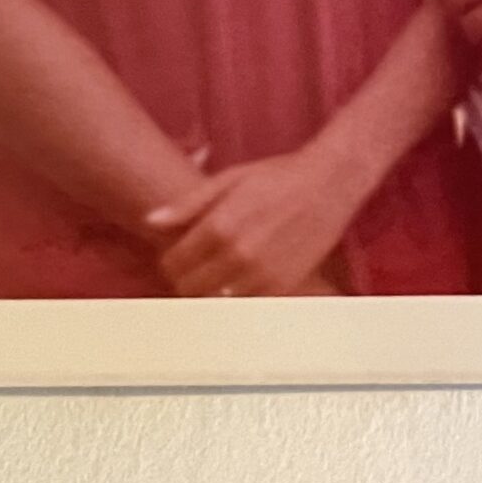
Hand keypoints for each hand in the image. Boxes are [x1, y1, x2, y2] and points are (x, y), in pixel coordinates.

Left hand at [146, 150, 359, 296]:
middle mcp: (238, 255)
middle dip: (185, 277)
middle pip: (189, 288)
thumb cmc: (278, 176)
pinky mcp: (282, 287)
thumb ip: (188, 204)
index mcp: (220, 226)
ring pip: (214, 302)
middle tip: (195, 264)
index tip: (177, 254)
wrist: (330, 183)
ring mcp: (262, 275)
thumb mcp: (230, 179)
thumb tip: (151, 220)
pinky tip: (241, 279)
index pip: (174, 263)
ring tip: (217, 272)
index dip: (169, 260)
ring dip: (209, 290)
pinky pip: (244, 306)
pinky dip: (236, 297)